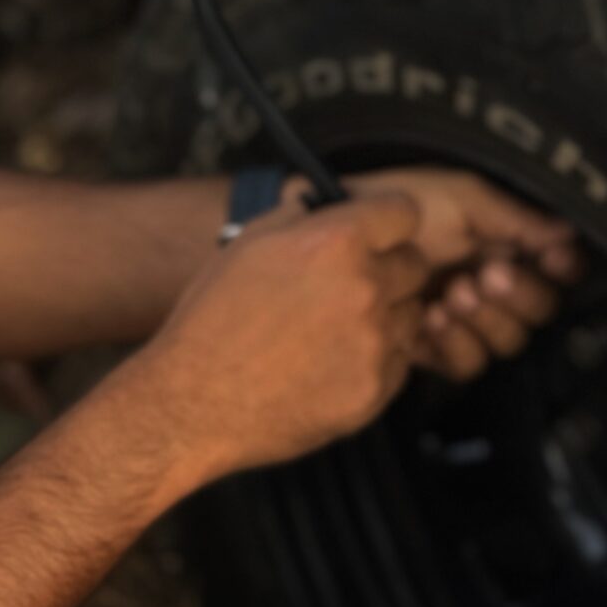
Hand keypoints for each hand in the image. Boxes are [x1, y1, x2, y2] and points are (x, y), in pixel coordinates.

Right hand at [111, 189, 429, 497]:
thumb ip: (304, 214)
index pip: (405, 212)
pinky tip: (331, 363)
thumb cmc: (212, 320)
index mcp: (336, 242)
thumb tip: (335, 202)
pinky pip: (398, 363)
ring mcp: (372, 344)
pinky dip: (375, 361)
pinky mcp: (372, 392)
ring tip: (333, 329)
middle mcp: (364, 288)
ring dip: (385, 317)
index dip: (389, 220)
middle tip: (347, 285)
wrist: (191, 404)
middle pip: (416, 265)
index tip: (381, 230)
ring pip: (410, 315)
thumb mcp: (250, 242)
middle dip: (389, 268)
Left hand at [341, 167, 584, 382]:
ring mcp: (464, 318)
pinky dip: (455, 343)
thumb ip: (516, 218)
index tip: (548, 258)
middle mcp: (491, 281)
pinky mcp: (434, 349)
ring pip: (506, 342)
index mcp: (504, 241)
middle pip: (538, 310)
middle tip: (488, 275)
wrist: (339, 230)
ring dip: (485, 319)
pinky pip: (466, 364)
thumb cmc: (395, 201)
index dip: (560, 267)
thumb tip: (569, 233)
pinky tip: (432, 319)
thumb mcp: (460, 197)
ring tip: (453, 294)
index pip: (556, 267)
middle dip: (517, 294)